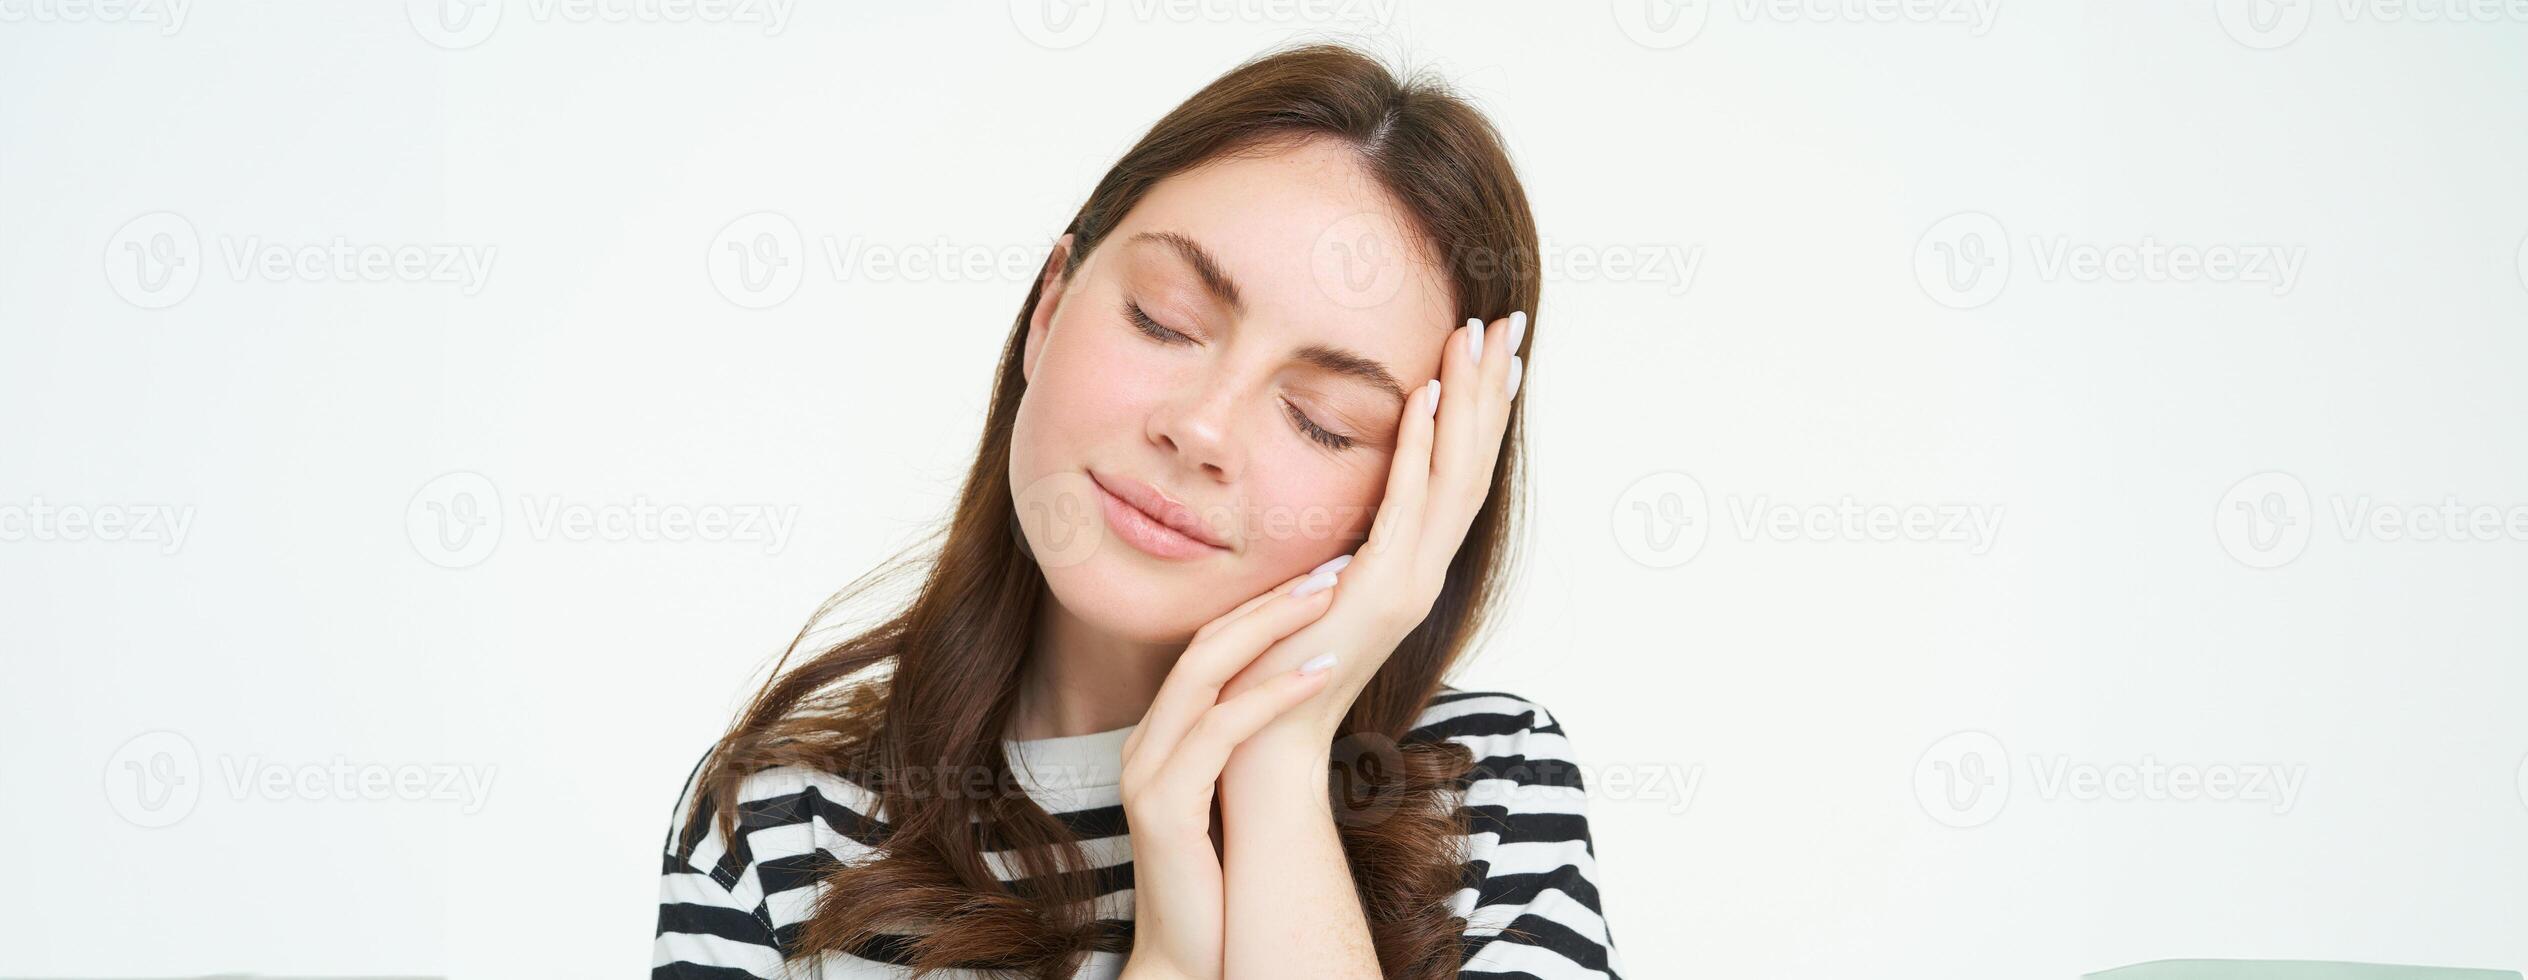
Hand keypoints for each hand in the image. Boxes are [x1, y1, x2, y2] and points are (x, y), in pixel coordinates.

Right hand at [1116, 565, 1347, 979]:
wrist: (1193, 960)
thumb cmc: (1225, 884)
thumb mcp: (1238, 800)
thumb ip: (1251, 751)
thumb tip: (1307, 699)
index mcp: (1162, 740)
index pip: (1206, 651)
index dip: (1260, 608)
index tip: (1318, 576)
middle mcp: (1145, 747)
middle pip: (1202, 645)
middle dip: (1269, 600)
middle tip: (1332, 566)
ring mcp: (1146, 776)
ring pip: (1203, 673)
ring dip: (1273, 629)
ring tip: (1332, 600)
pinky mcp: (1162, 808)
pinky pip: (1218, 733)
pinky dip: (1271, 696)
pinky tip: (1320, 672)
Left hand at [1214, 310, 1525, 740]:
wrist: (1261, 742)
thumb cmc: (1270, 666)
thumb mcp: (1310, 586)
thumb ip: (1332, 547)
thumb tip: (1334, 510)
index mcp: (1409, 568)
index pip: (1458, 476)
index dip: (1480, 414)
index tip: (1494, 353)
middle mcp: (1423, 573)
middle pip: (1473, 466)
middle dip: (1491, 391)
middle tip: (1508, 322)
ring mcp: (1409, 585)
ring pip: (1456, 477)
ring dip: (1469, 402)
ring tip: (1480, 337)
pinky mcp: (1379, 595)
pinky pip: (1406, 505)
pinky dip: (1419, 447)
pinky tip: (1425, 395)